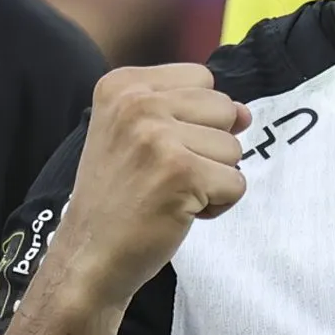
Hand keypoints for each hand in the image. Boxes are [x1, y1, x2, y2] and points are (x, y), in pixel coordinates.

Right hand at [48, 65, 248, 315]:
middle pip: (223, 107)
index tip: (158, 149)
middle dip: (208, 148)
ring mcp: (157, 136)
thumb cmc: (116, 199)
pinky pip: (237, 183)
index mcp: (121, 85)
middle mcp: (136, 102)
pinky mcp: (181, 173)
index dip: (195, 119)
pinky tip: (179, 211)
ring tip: (170, 194)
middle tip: (165, 176)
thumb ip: (190, 113)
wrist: (89, 255)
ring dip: (213, 178)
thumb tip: (246, 113)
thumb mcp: (138, 136)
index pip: (201, 79)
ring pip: (233, 147)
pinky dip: (217, 205)